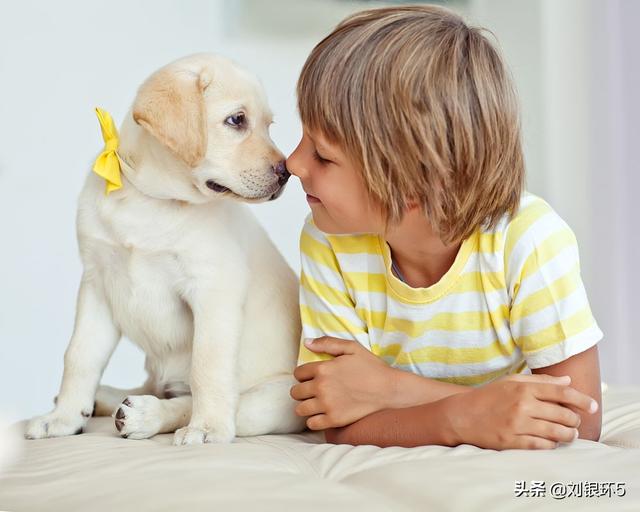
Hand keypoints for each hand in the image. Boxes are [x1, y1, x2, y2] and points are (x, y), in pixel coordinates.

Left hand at [290, 336, 393, 429]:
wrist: (389, 390)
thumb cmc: (372, 367)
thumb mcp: (352, 348)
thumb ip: (328, 343)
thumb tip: (307, 343)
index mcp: (323, 368)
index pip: (298, 373)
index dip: (303, 374)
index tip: (311, 377)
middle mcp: (321, 387)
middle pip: (296, 392)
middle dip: (302, 390)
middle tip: (312, 391)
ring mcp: (327, 405)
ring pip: (300, 409)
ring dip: (305, 406)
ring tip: (315, 404)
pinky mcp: (334, 420)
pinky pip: (312, 424)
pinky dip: (314, 420)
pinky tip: (322, 415)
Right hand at [444, 373, 598, 449]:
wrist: (461, 415)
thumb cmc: (488, 397)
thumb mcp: (511, 383)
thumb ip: (540, 382)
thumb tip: (567, 382)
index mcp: (523, 389)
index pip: (561, 394)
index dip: (581, 400)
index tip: (593, 406)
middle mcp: (522, 406)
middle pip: (562, 415)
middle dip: (574, 420)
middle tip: (575, 423)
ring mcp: (517, 425)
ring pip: (555, 433)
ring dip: (567, 435)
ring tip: (568, 434)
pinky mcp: (511, 442)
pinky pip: (541, 446)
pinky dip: (551, 445)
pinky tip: (551, 442)